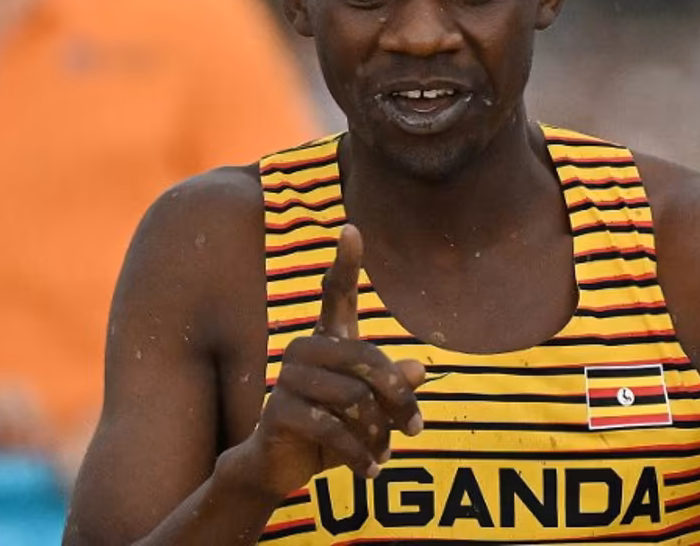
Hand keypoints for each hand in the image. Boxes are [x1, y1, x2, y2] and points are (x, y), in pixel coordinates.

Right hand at [248, 225, 425, 500]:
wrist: (284, 469)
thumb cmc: (335, 430)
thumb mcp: (372, 410)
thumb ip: (394, 388)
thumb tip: (420, 369)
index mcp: (329, 340)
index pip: (336, 294)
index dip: (345, 262)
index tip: (351, 228)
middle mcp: (305, 349)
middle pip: (367, 359)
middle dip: (398, 398)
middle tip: (415, 430)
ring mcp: (288, 377)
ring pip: (354, 398)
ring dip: (378, 433)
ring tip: (385, 454)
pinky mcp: (279, 409)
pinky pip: (332, 428)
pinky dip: (358, 455)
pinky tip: (369, 471)